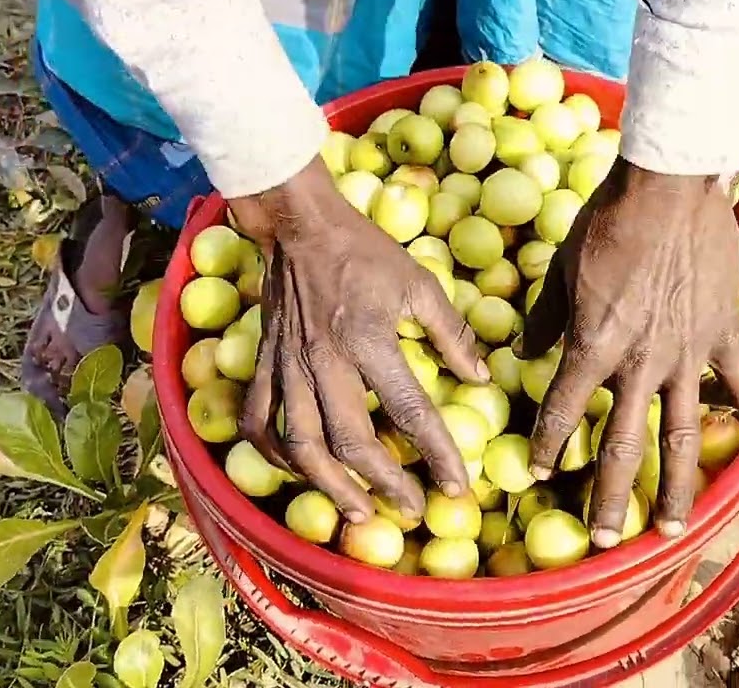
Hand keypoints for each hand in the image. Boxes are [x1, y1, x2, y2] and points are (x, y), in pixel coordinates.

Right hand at [230, 158, 489, 523]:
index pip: (409, 411)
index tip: (457, 488)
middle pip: (351, 442)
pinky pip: (259, 422)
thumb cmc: (365, 252)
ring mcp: (288, 366)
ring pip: (301, 444)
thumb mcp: (419, 283)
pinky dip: (274, 457)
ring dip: (329, 487)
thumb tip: (479, 377)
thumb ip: (451, 334)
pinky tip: (299, 474)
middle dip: (383, 485)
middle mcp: (324, 361)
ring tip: (358, 513)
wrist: (298, 225)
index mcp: (368, 340)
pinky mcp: (265, 364)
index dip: (437, 455)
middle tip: (411, 511)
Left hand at [517, 160, 738, 546]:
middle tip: (608, 542)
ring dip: (680, 488)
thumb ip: (543, 319)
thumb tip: (522, 351)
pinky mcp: (723, 336)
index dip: (548, 447)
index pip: (562, 413)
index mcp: (593, 347)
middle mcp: (640, 364)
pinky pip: (735, 382)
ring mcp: (687, 355)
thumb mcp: (562, 271)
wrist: (669, 187)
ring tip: (676, 527)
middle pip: (623, 447)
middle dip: (611, 499)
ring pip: (684, 436)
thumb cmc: (607, 223)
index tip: (540, 476)